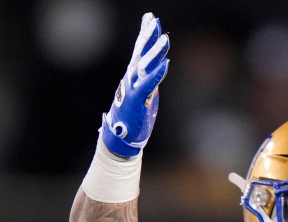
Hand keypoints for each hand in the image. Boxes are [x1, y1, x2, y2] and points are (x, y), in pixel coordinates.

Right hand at [101, 13, 169, 157]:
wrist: (122, 136)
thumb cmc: (134, 115)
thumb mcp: (146, 92)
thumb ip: (151, 79)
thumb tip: (159, 67)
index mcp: (134, 75)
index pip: (141, 50)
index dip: (146, 34)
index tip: (150, 18)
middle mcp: (132, 78)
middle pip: (141, 53)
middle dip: (148, 36)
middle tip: (154, 20)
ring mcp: (133, 88)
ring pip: (145, 66)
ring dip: (155, 52)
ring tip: (165, 38)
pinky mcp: (137, 100)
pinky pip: (148, 85)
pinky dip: (157, 74)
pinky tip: (165, 64)